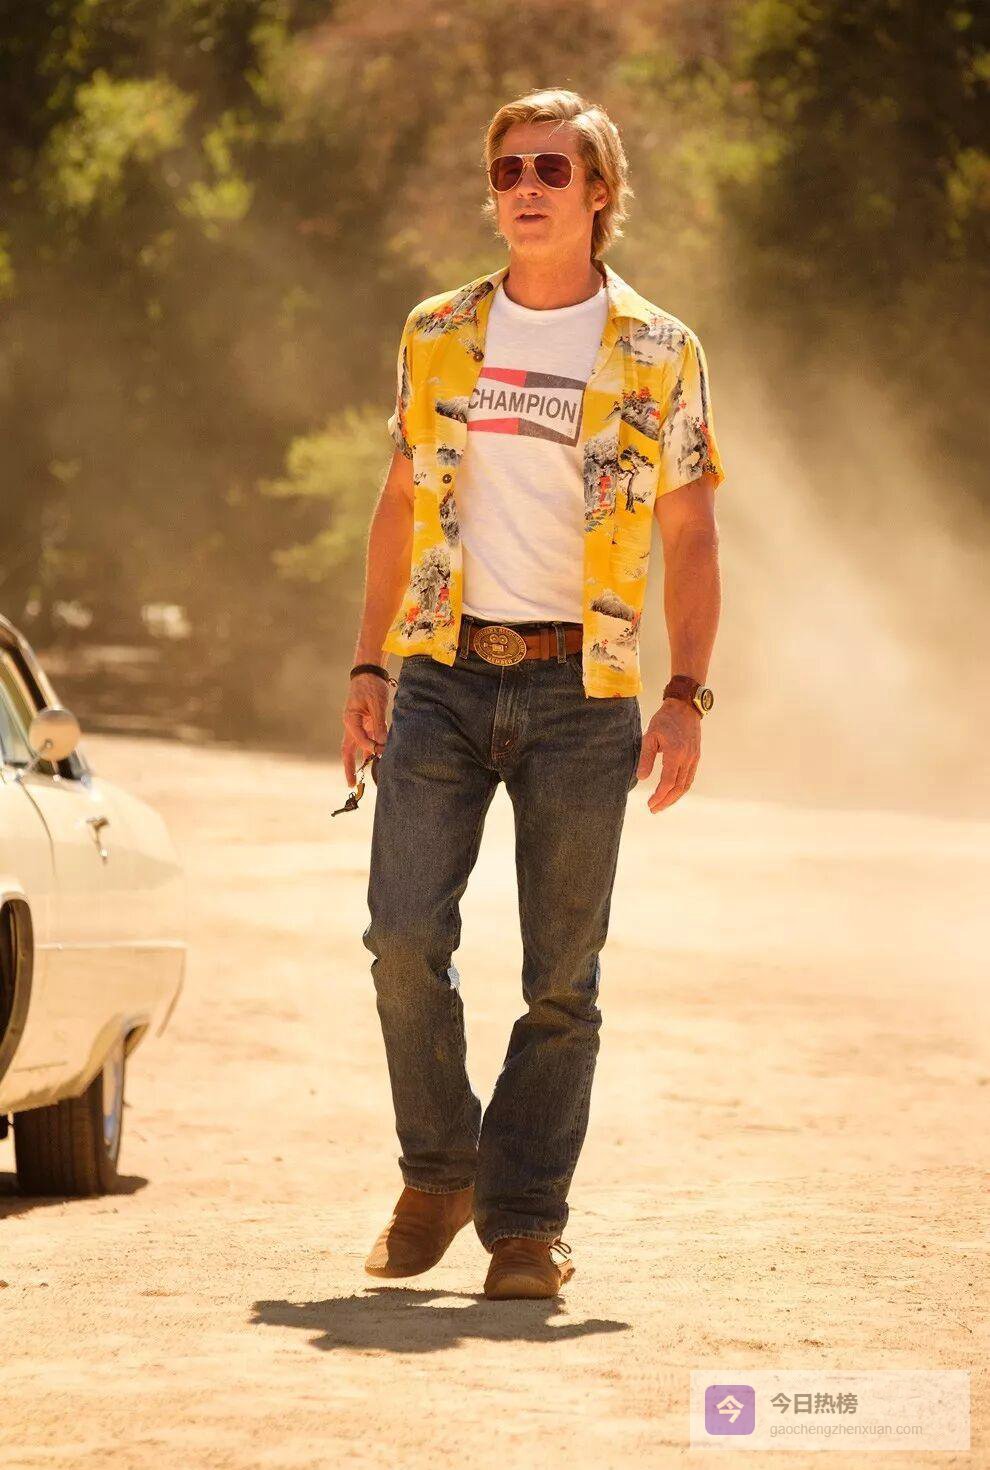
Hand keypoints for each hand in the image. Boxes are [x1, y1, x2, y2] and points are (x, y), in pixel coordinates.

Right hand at [342, 673, 389, 785]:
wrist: (368, 673)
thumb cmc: (371, 686)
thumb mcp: (377, 704)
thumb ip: (379, 724)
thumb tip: (381, 743)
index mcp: (350, 719)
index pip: (357, 738)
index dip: (369, 746)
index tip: (379, 750)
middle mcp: (350, 725)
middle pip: (347, 750)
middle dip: (349, 768)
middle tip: (351, 785)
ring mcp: (356, 726)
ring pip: (356, 748)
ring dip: (359, 761)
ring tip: (361, 779)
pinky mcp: (364, 724)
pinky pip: (365, 741)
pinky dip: (369, 751)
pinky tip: (375, 760)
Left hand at [637, 697, 701, 812]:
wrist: (685, 707)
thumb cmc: (665, 720)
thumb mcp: (650, 736)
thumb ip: (646, 758)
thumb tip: (641, 778)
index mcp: (675, 753)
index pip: (668, 782)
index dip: (659, 796)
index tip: (650, 804)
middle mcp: (687, 758)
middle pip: (679, 788)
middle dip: (666, 801)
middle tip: (654, 809)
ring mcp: (694, 758)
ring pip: (686, 785)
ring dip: (675, 798)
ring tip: (662, 805)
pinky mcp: (696, 757)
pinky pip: (690, 778)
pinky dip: (681, 789)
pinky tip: (673, 793)